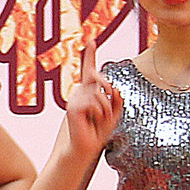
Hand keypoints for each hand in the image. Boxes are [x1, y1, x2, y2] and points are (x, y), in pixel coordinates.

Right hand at [63, 36, 125, 160]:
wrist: (85, 148)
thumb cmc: (98, 131)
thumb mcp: (114, 112)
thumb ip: (116, 98)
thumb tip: (114, 88)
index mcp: (88, 91)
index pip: (90, 71)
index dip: (91, 55)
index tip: (92, 41)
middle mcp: (79, 92)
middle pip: (101, 80)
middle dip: (110, 93)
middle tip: (109, 111)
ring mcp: (75, 99)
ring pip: (100, 93)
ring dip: (107, 109)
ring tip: (99, 121)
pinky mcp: (73, 107)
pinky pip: (95, 103)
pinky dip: (100, 113)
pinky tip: (92, 122)